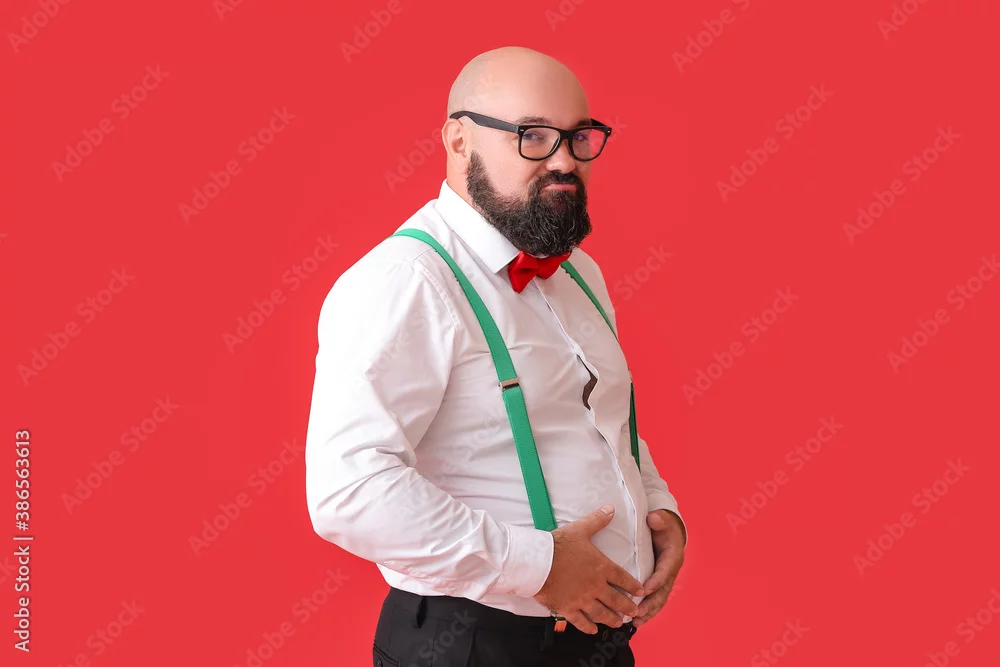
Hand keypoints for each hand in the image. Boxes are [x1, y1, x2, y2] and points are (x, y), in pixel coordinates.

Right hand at [533, 505, 644, 634]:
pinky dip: (589, 627)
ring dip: (612, 619)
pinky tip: (594, 630)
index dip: (634, 586)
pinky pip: (581, 621)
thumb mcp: (580, 529)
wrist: (537, 561)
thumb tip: (610, 508)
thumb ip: (597, 520)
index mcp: (601, 567)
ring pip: (602, 614)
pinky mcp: (568, 608)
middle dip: (628, 607)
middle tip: (635, 612)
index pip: (623, 579)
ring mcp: (582, 599)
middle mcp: (595, 586)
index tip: (641, 592)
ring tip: (619, 623)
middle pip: (616, 600)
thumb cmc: (559, 544)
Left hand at [633, 509, 684, 627]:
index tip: (644, 590)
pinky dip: (646, 611)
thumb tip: (653, 519)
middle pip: (662, 592)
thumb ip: (659, 519)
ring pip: (658, 600)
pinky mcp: (657, 584)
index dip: (656, 581)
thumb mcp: (663, 519)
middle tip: (637, 613)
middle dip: (650, 604)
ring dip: (648, 612)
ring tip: (635, 622)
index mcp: (672, 557)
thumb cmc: (663, 525)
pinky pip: (653, 600)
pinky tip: (634, 621)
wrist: (668, 531)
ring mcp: (664, 580)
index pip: (664, 572)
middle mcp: (670, 572)